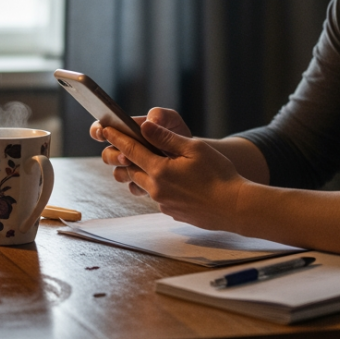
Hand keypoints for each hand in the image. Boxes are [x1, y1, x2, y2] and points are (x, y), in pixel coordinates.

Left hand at [99, 114, 248, 232]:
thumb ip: (166, 138)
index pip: (130, 150)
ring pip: (144, 184)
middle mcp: (156, 189)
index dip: (117, 138)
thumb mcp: (194, 149)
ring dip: (143, 172)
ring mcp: (163, 203)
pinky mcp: (172, 212)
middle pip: (132, 169)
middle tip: (126, 144)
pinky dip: (159, 186)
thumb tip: (145, 126)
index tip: (105, 129)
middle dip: (127, 156)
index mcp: (159, 170)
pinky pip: (158, 196)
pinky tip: (176, 182)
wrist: (234, 207)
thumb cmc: (219, 175)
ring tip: (154, 162)